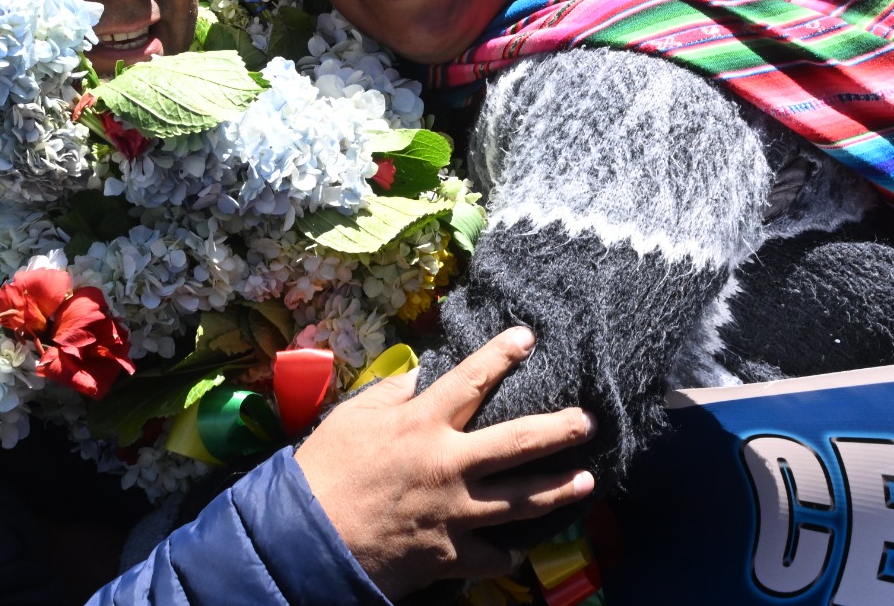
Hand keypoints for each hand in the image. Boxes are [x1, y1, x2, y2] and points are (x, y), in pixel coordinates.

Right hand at [295, 327, 595, 599]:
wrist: (306, 541)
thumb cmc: (324, 471)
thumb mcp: (351, 417)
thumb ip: (391, 393)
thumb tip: (419, 375)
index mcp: (421, 425)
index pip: (471, 379)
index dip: (502, 354)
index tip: (528, 337)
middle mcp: (448, 465)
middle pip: (518, 442)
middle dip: (559, 430)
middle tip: (587, 422)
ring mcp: (454, 513)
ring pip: (521, 501)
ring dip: (558, 491)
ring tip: (587, 482)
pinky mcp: (449, 554)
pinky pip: (491, 556)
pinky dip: (506, 553)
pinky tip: (519, 549)